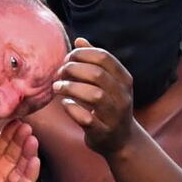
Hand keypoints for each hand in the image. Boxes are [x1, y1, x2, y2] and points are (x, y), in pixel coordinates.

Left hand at [54, 37, 134, 154]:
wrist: (120, 140)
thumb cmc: (108, 106)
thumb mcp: (108, 83)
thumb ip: (94, 62)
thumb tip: (79, 40)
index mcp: (124, 79)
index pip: (104, 57)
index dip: (81, 54)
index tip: (67, 58)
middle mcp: (123, 95)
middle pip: (97, 74)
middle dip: (73, 69)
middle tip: (59, 73)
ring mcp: (115, 115)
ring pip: (94, 95)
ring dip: (70, 88)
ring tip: (57, 87)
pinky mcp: (103, 132)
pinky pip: (86, 118)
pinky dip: (72, 109)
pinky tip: (64, 104)